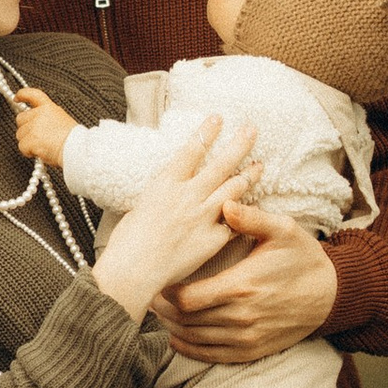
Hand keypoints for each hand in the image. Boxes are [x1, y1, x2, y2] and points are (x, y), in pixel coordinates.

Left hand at [11, 86, 76, 166]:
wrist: (77, 149)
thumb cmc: (73, 139)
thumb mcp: (62, 119)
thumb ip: (47, 118)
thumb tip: (34, 123)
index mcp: (49, 107)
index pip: (33, 95)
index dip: (22, 95)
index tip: (17, 98)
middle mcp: (40, 114)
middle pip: (21, 119)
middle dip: (25, 129)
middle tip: (38, 137)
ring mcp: (34, 126)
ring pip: (20, 135)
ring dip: (28, 142)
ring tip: (43, 146)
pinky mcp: (31, 139)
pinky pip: (22, 147)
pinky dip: (28, 152)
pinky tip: (41, 152)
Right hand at [92, 116, 257, 323]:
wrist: (133, 271)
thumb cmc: (127, 240)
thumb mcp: (140, 204)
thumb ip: (162, 194)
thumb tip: (170, 189)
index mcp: (166, 182)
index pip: (192, 148)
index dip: (207, 131)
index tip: (218, 117)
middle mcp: (188, 194)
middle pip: (221, 163)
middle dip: (239, 143)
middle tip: (252, 129)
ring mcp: (203, 216)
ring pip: (234, 188)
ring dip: (249, 174)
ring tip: (260, 164)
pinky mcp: (212, 239)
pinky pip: (234, 222)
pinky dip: (244, 214)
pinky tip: (255, 208)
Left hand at [160, 202, 338, 364]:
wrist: (330, 294)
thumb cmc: (303, 258)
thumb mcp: (283, 230)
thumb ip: (252, 218)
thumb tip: (225, 205)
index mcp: (241, 286)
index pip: (188, 298)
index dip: (167, 292)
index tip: (160, 281)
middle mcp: (240, 317)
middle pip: (185, 320)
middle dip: (164, 309)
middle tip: (152, 295)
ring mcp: (246, 337)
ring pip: (194, 338)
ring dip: (172, 327)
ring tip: (160, 313)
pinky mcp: (252, 350)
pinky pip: (212, 356)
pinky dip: (189, 349)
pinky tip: (176, 338)